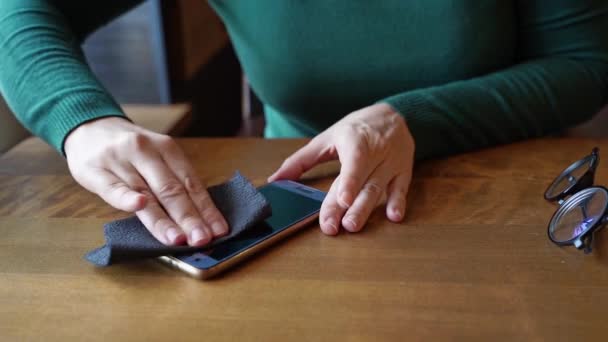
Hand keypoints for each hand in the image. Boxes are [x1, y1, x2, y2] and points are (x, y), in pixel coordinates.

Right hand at [64, 117, 228, 245]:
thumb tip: (201, 219)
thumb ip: (174, 182)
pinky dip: (126, 197)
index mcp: (167, 149)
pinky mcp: (95, 170)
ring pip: (146, 193)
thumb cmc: (129, 150)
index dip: (206, 209)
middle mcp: (146, 152)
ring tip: (178, 239)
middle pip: (172, 189)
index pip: (191, 183)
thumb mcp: (156, 157)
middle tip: (203, 239)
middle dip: (190, 218)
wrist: (89, 127)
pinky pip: (112, 186)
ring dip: (163, 219)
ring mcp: (120, 160)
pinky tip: (138, 206)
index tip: (220, 230)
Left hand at [269, 103, 413, 233]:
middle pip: (361, 182)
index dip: (349, 182)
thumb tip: (275, 180)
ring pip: (379, 188)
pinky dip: (399, 202)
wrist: (392, 116)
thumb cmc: (355, 129)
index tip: (343, 200)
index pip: (353, 163)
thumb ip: (301, 160)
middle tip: (335, 227)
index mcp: (355, 141)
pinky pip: (402, 188)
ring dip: (366, 209)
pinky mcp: (403, 171)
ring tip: (353, 226)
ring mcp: (391, 162)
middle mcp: (375, 152)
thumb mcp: (327, 138)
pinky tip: (394, 217)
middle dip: (348, 206)